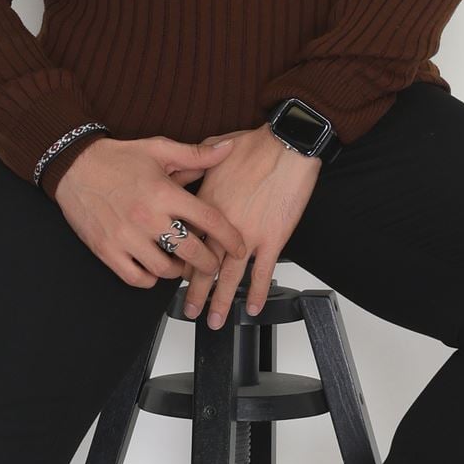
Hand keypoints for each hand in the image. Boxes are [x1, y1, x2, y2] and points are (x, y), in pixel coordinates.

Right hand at [53, 134, 248, 288]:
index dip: (231, 238)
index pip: (210, 221)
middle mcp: (147, 218)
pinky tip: (154, 269)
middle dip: (210, 263)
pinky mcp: (107, 250)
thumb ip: (196, 155)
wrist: (72, 166)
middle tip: (213, 263)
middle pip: (192, 253)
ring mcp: (126, 237)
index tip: (239, 247)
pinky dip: (150, 278)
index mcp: (164, 193)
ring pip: (165, 271)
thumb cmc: (116, 159)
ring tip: (182, 263)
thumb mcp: (158, 149)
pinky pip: (137, 278)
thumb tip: (228, 149)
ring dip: (179, 271)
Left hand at [182, 124, 321, 325]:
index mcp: (206, 205)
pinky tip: (254, 307)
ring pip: (229, 276)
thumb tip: (187, 162)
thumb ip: (197, 160)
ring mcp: (248, 235)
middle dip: (195, 291)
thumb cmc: (255, 144)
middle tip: (188, 309)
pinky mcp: (272, 239)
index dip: (182, 260)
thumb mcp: (214, 149)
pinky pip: (263, 272)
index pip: (188, 240)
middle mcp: (222, 225)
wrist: (286, 145)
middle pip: (203, 265)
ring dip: (221, 300)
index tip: (177, 274)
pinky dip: (258, 292)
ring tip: (214, 320)